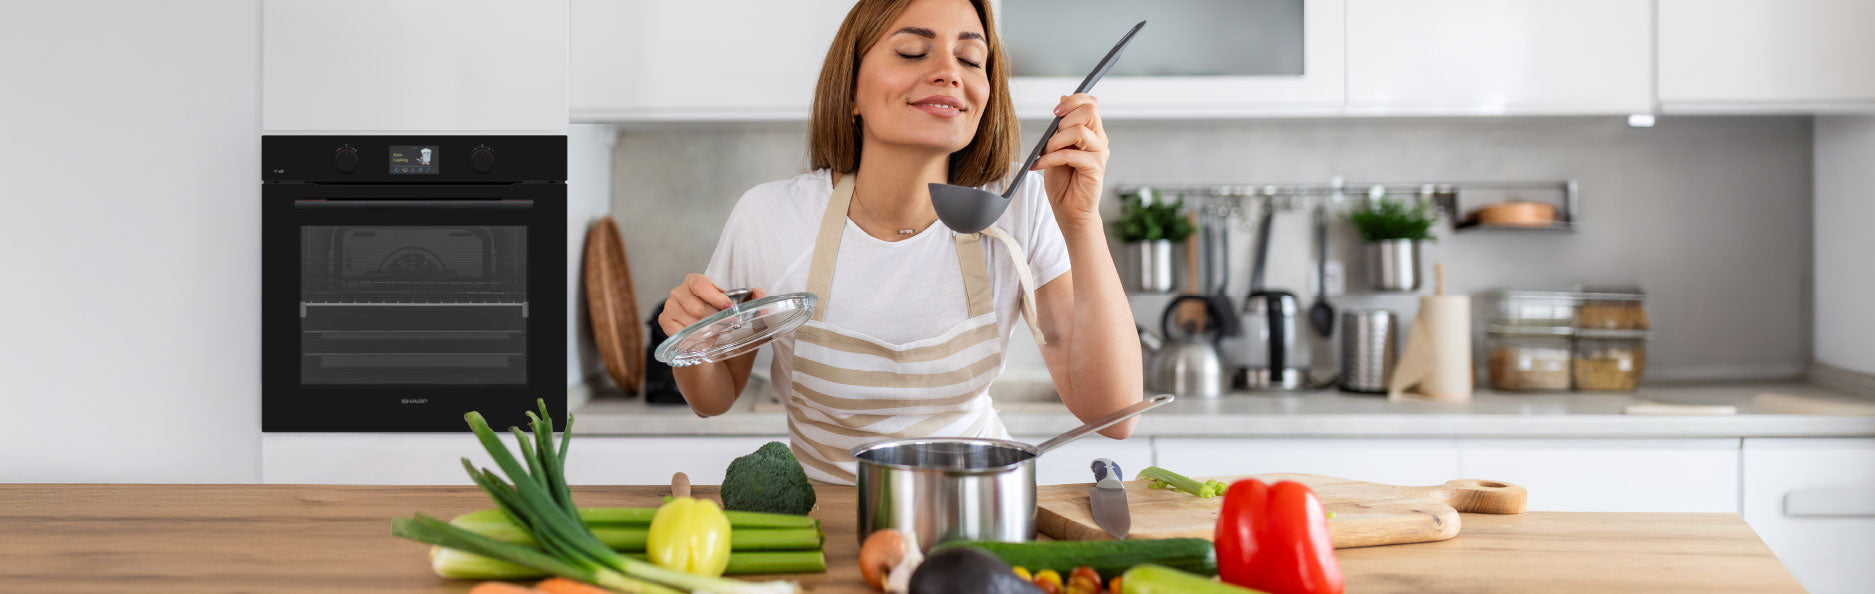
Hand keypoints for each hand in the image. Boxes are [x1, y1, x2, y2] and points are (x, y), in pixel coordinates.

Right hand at [659, 273, 765, 335]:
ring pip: (688, 321)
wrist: (717, 363)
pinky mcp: (665, 323)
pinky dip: (693, 339)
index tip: (729, 309)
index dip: (716, 297)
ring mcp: (670, 308)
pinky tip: (702, 343)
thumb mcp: (743, 317)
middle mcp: (679, 292)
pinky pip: (678, 332)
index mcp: (697, 283)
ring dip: (705, 332)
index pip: (700, 284)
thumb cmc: (727, 332)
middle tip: (728, 327)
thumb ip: (753, 302)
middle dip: (714, 319)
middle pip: (695, 305)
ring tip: (715, 337)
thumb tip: (760, 293)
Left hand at [1031, 93, 1109, 227]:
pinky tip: (1040, 165)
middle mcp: (1099, 140)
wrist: (1068, 209)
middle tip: (1051, 138)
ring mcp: (1099, 154)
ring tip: (1045, 153)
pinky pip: (1071, 154)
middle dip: (1064, 120)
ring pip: (1079, 131)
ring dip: (1056, 140)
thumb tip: (1062, 98)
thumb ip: (1061, 125)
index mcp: (1092, 131)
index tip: (1055, 111)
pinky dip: (1050, 158)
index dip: (1073, 100)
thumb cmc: (1063, 180)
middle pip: (1089, 111)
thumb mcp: (1056, 146)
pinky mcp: (1095, 169)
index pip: (1091, 103)